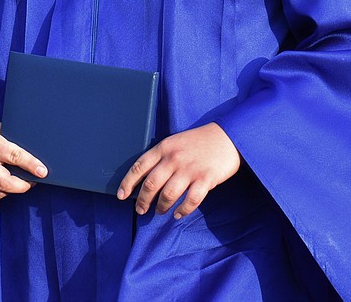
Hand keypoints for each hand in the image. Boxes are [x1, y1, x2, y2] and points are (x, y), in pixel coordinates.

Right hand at [0, 112, 45, 204]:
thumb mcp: (0, 128)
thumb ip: (13, 143)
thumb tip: (35, 158)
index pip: (15, 157)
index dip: (31, 165)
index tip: (43, 172)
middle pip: (4, 182)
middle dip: (23, 185)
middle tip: (32, 181)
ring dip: (11, 190)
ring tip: (19, 182)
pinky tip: (2, 188)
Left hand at [116, 122, 240, 217]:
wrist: (229, 136)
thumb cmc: (200, 141)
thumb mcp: (176, 142)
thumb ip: (162, 157)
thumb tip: (146, 180)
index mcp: (165, 147)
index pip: (140, 166)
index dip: (128, 182)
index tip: (121, 196)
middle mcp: (175, 158)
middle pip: (151, 184)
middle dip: (143, 200)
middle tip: (141, 210)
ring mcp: (190, 169)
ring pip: (168, 194)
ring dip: (161, 206)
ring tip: (160, 211)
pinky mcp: (206, 179)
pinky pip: (190, 200)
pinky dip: (182, 210)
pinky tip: (178, 214)